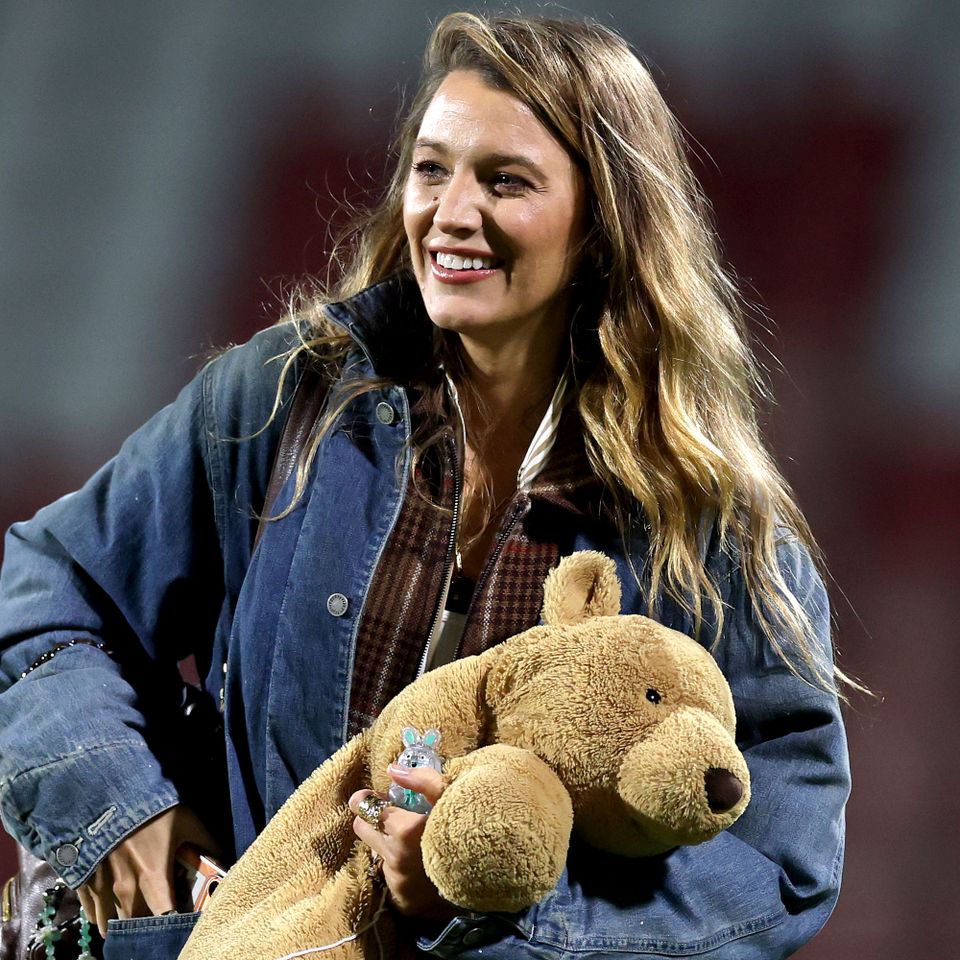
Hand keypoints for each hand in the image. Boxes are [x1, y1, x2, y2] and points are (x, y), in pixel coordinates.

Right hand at [76, 804, 219, 937]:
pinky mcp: (82, 882)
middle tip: (156, 918)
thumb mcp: (186, 820)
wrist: (104, 791)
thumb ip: (206, 843)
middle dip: (148, 925)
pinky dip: (101, 916)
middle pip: (138, 924)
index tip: (181, 922)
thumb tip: (223, 860)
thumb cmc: (150, 807)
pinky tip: (109, 912)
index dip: (175, 924)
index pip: (167, 918)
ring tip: (134, 918)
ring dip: (124, 924)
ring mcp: (102, 888)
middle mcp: (127, 890)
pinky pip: (90, 913)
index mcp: (154, 877)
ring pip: (112, 924)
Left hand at [349, 764, 455, 919]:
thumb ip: (423, 780)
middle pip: (361, 828)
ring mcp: (397, 879)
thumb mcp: (452, 798)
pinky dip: (395, 860)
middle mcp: (396, 856)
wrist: (484, 878)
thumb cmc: (467, 830)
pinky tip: (414, 857)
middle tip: (390, 812)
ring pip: (373, 849)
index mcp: (406, 830)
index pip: (366, 808)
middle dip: (371, 817)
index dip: (366, 798)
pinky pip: (387, 871)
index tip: (375, 796)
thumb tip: (392, 769)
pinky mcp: (401, 897)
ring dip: (384, 840)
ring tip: (405, 836)